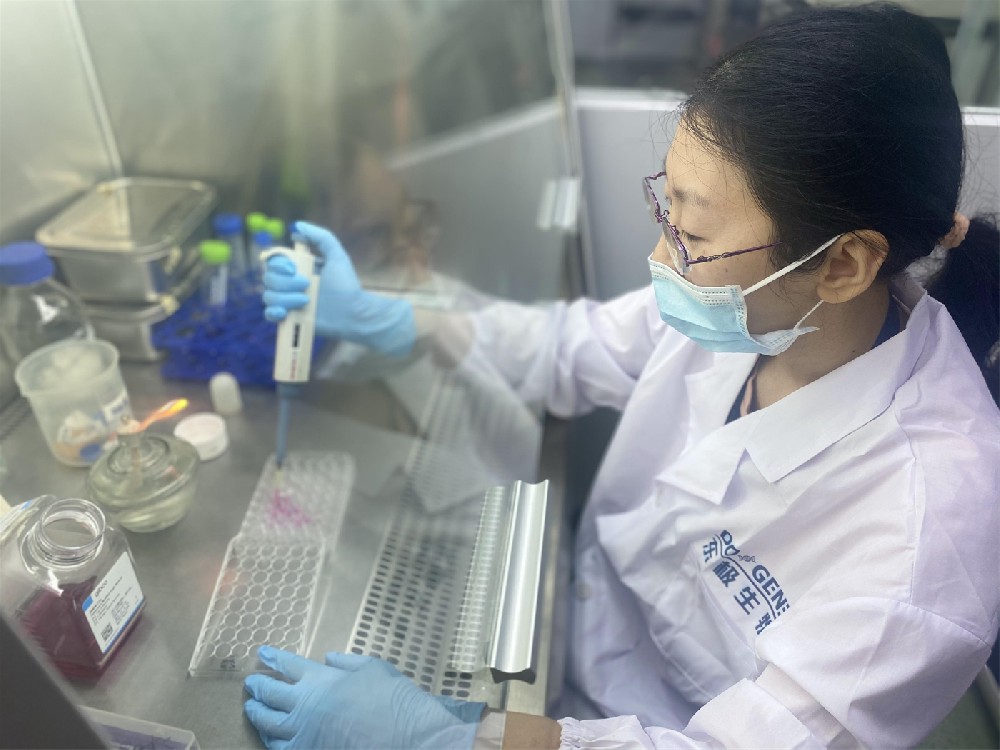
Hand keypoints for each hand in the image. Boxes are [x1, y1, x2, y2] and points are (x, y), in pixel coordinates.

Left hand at [243, 646, 484, 749]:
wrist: (402, 735)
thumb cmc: (391, 697)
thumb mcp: (373, 668)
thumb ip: (347, 662)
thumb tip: (329, 658)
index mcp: (320, 679)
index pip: (289, 664)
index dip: (274, 658)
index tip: (262, 654)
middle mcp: (304, 704)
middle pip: (271, 693)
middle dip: (259, 686)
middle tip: (251, 683)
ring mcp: (302, 733)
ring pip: (268, 723)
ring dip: (258, 713)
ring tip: (252, 708)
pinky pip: (278, 748)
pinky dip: (270, 740)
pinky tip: (268, 737)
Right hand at [262, 221, 415, 356]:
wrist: (353, 313)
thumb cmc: (346, 285)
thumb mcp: (337, 256)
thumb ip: (321, 237)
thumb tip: (297, 225)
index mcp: (297, 268)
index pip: (273, 260)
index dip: (278, 264)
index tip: (294, 268)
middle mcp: (289, 283)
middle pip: (269, 278)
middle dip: (286, 282)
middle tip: (307, 285)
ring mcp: (288, 301)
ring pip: (269, 296)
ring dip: (285, 298)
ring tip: (306, 301)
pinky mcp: (289, 319)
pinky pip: (269, 314)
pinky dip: (273, 312)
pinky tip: (285, 313)